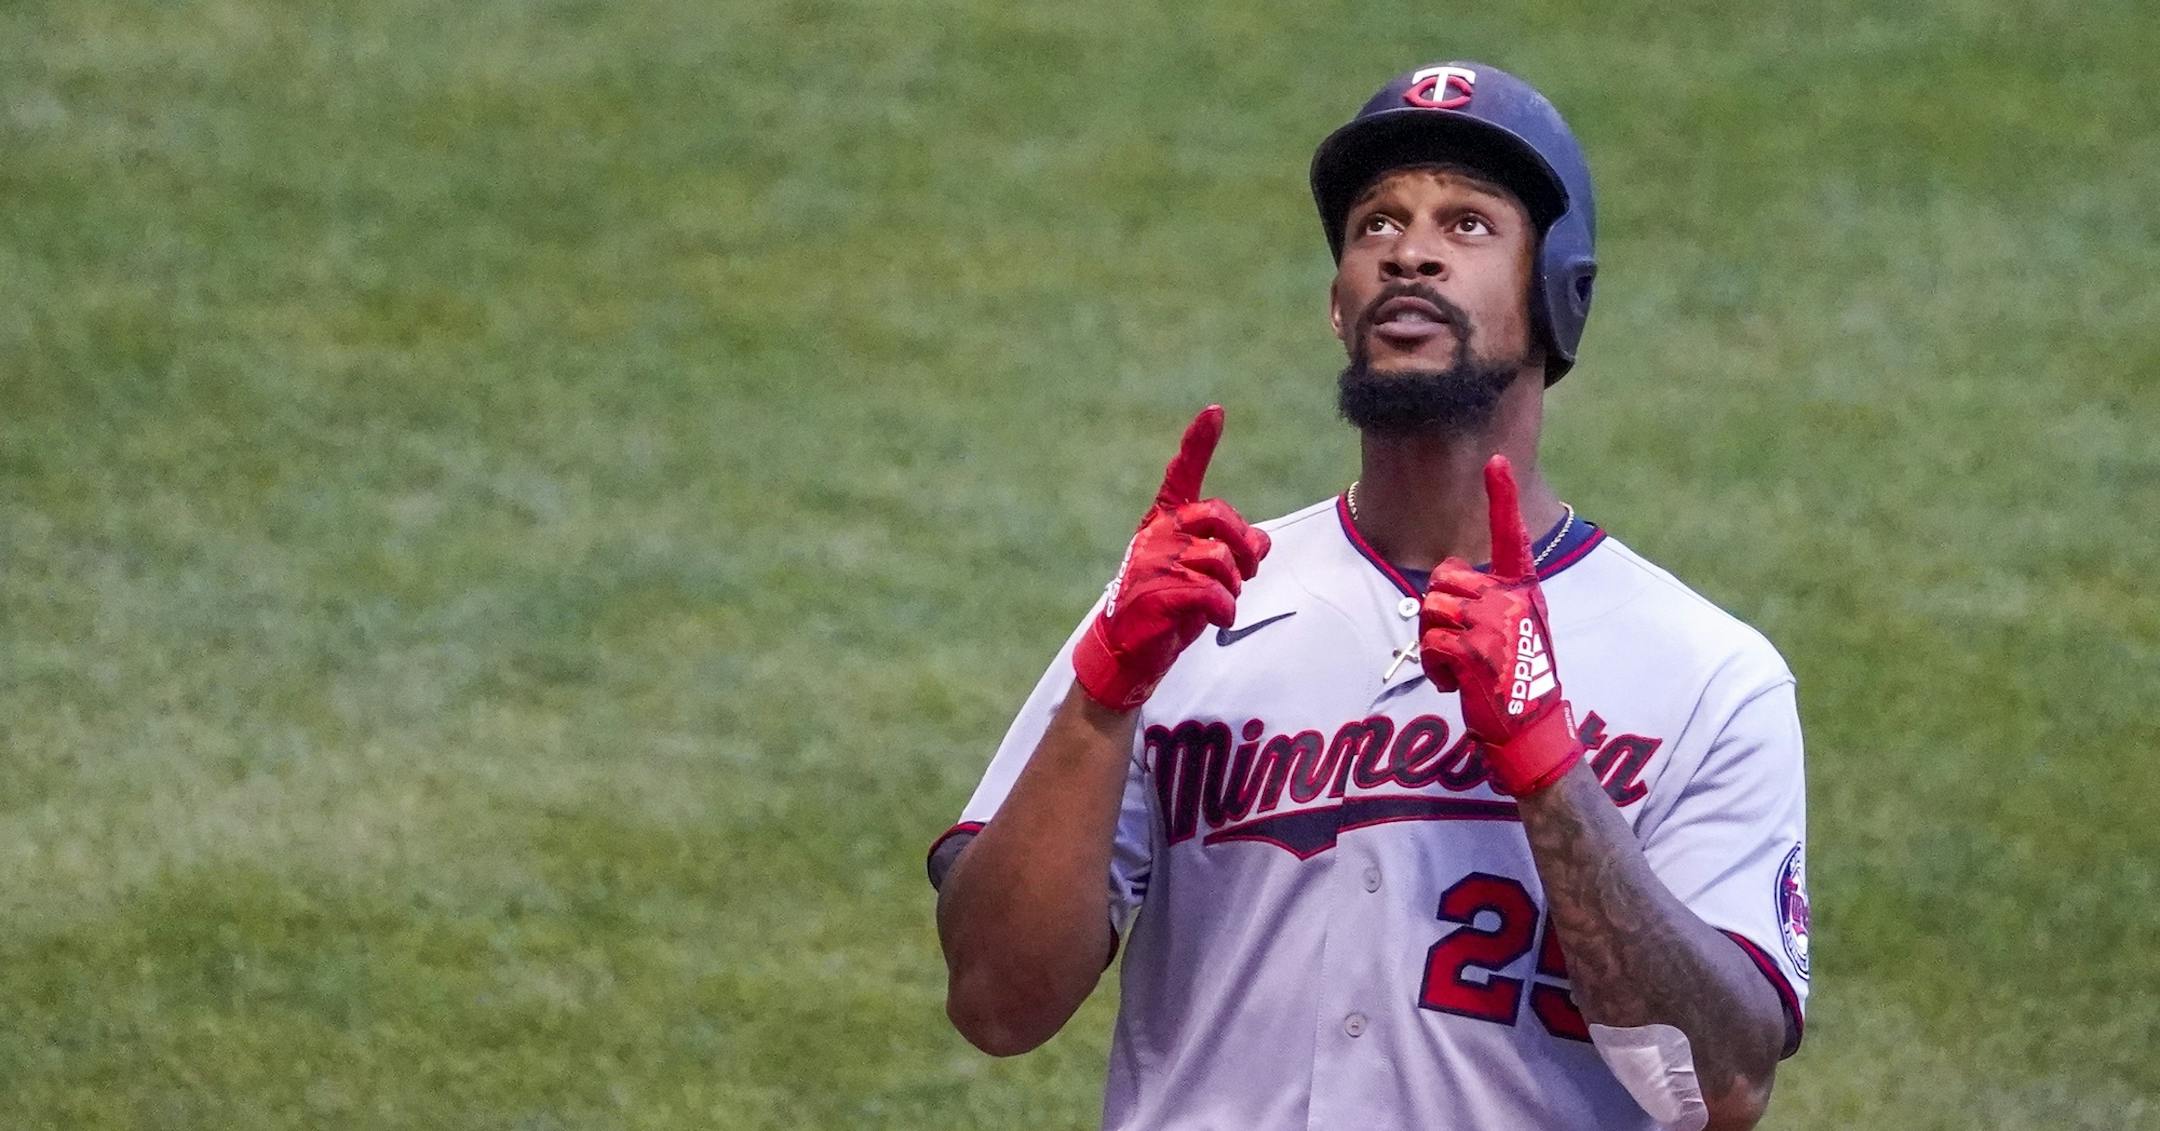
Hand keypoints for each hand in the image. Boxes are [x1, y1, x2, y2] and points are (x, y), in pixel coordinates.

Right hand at [1071, 405, 1271, 710]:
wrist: (1128, 651)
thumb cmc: (1168, 608)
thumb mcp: (1204, 575)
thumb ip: (1231, 552)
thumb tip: (1264, 541)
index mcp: (1165, 522)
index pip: (1182, 475)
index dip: (1199, 443)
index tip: (1216, 412)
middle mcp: (1158, 534)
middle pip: (1220, 517)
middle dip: (1243, 546)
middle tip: (1246, 573)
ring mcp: (1154, 562)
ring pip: (1220, 561)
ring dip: (1232, 589)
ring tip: (1217, 605)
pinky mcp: (1156, 594)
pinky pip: (1212, 593)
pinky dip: (1224, 608)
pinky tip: (1218, 617)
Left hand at [1417, 455, 1583, 795]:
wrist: (1534, 727)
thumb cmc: (1519, 678)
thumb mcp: (1518, 628)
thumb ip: (1494, 599)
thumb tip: (1448, 583)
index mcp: (1524, 589)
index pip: (1511, 535)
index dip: (1502, 496)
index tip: (1495, 460)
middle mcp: (1512, 599)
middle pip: (1442, 580)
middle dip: (1437, 611)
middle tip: (1457, 644)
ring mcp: (1494, 625)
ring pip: (1430, 609)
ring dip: (1433, 641)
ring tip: (1459, 665)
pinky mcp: (1475, 654)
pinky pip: (1430, 644)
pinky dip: (1434, 668)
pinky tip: (1456, 684)